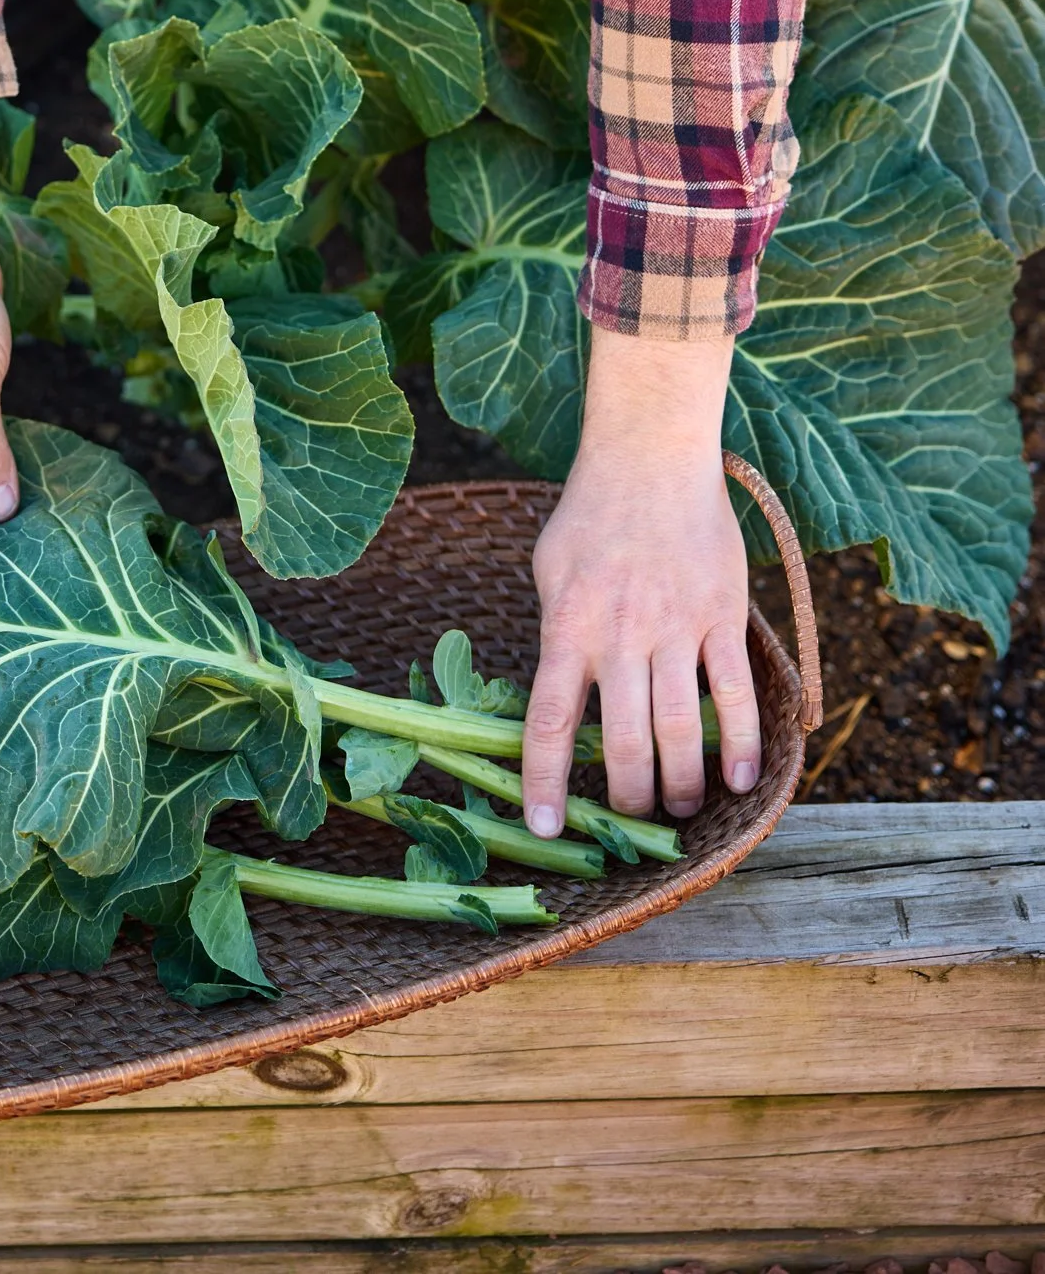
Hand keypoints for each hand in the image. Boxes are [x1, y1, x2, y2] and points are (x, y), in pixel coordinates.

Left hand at [520, 326, 759, 835]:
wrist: (651, 454)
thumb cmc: (592, 511)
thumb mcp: (549, 569)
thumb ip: (556, 630)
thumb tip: (556, 691)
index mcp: (568, 625)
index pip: (549, 720)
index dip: (544, 781)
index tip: (546, 831)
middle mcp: (619, 634)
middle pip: (623, 741)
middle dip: (628, 797)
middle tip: (633, 820)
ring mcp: (673, 625)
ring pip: (679, 727)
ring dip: (683, 783)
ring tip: (683, 810)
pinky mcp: (720, 615)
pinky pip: (733, 690)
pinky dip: (738, 741)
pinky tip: (740, 779)